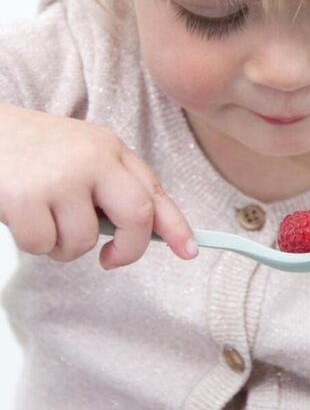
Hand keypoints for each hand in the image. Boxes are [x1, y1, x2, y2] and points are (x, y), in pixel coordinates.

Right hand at [0, 103, 197, 268]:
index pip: (154, 191)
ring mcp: (62, 177)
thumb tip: (146, 231)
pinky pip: (45, 245)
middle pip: (137, 216)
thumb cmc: (35, 151)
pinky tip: (20, 215)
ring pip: (84, 241)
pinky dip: (34, 243)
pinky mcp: (27, 197)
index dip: (175, 225)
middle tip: (110, 259)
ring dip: (65, 246)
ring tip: (45, 219)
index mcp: (111, 149)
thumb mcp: (83, 156)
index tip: (189, 250)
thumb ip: (114, 187)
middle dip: (129, 249)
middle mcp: (94, 159)